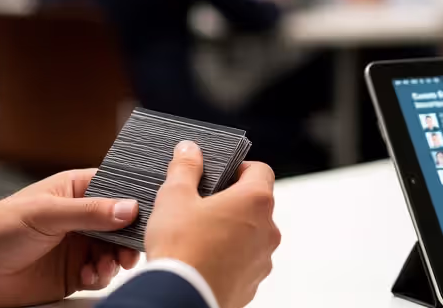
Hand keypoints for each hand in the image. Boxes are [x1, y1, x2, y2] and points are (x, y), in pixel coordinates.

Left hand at [0, 169, 141, 307]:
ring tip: (103, 266)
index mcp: (76, 191)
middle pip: (121, 225)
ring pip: (113, 251)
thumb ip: (90, 212)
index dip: (132, 202)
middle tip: (127, 251)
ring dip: (113, 260)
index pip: (116, 190)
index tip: (143, 217)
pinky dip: (99, 277)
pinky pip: (99, 274)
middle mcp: (81, 217)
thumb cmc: (0, 227)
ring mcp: (78, 245)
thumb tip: (129, 208)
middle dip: (127, 239)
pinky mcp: (72, 272)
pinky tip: (86, 276)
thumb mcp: (47, 213)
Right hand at [146, 142, 281, 307]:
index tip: (222, 174)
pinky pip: (245, 263)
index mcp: (255, 201)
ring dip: (233, 232)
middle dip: (232, 202)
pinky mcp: (253, 283)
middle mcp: (268, 230)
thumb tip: (189, 149)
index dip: (241, 169)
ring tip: (201, 236)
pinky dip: (230, 259)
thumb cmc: (180, 247)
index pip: (261, 171)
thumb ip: (185, 168)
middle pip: (257, 205)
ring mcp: (263, 259)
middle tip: (203, 206)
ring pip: (252, 236)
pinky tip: (204, 260)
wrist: (180, 298)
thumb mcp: (175, 197)